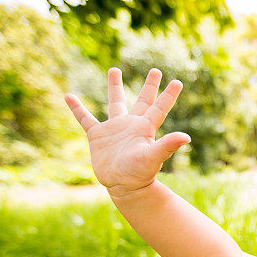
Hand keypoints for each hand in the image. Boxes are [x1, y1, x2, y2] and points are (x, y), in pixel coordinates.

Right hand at [65, 67, 190, 198]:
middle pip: (143, 100)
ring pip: (115, 103)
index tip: (178, 82)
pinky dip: (77, 109)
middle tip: (156, 70)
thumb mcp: (153, 157)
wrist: (122, 186)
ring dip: (115, 86)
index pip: (159, 107)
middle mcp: (132, 125)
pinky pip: (85, 119)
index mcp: (145, 127)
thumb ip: (168, 145)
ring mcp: (114, 129)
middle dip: (150, 85)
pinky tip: (69, 96)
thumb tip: (187, 137)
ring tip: (115, 69)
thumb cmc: (139, 174)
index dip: (168, 95)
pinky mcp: (97, 136)